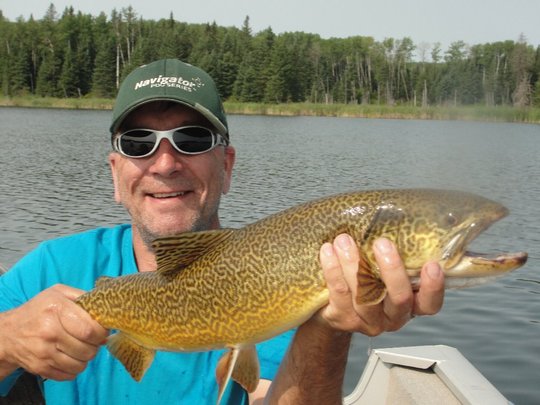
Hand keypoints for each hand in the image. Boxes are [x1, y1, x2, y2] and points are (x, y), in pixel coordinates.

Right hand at [0, 284, 108, 380]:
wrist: (8, 333)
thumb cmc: (39, 310)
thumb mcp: (59, 293)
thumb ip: (83, 297)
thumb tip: (105, 315)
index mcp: (56, 309)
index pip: (90, 330)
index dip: (102, 332)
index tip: (102, 330)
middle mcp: (49, 332)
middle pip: (88, 349)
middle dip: (96, 345)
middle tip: (91, 339)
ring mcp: (44, 352)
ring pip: (81, 364)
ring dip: (86, 357)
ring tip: (80, 347)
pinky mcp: (40, 368)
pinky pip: (70, 375)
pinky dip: (75, 368)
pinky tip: (70, 356)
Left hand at [317, 234, 444, 335]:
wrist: (329, 304)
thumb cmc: (366, 275)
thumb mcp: (384, 267)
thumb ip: (396, 253)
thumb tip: (399, 214)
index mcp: (411, 303)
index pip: (430, 303)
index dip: (434, 287)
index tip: (432, 264)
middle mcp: (393, 317)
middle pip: (399, 298)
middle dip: (391, 269)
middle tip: (382, 243)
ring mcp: (368, 321)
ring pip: (364, 296)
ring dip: (353, 265)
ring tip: (344, 240)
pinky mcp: (342, 319)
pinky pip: (338, 295)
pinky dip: (332, 270)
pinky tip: (327, 251)